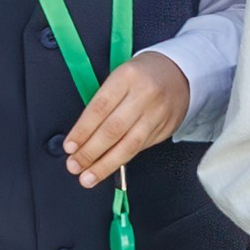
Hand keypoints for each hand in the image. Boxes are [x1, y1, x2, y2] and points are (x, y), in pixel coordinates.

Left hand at [62, 49, 189, 185]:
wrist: (179, 73)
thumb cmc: (142, 75)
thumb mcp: (120, 76)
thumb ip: (103, 102)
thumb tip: (81, 135)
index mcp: (127, 76)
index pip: (100, 108)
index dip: (82, 131)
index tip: (70, 147)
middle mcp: (145, 94)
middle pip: (113, 129)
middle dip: (90, 152)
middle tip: (74, 165)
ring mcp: (158, 113)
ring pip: (129, 145)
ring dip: (105, 164)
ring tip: (88, 177)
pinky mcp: (166, 128)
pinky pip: (140, 148)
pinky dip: (122, 160)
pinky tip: (109, 167)